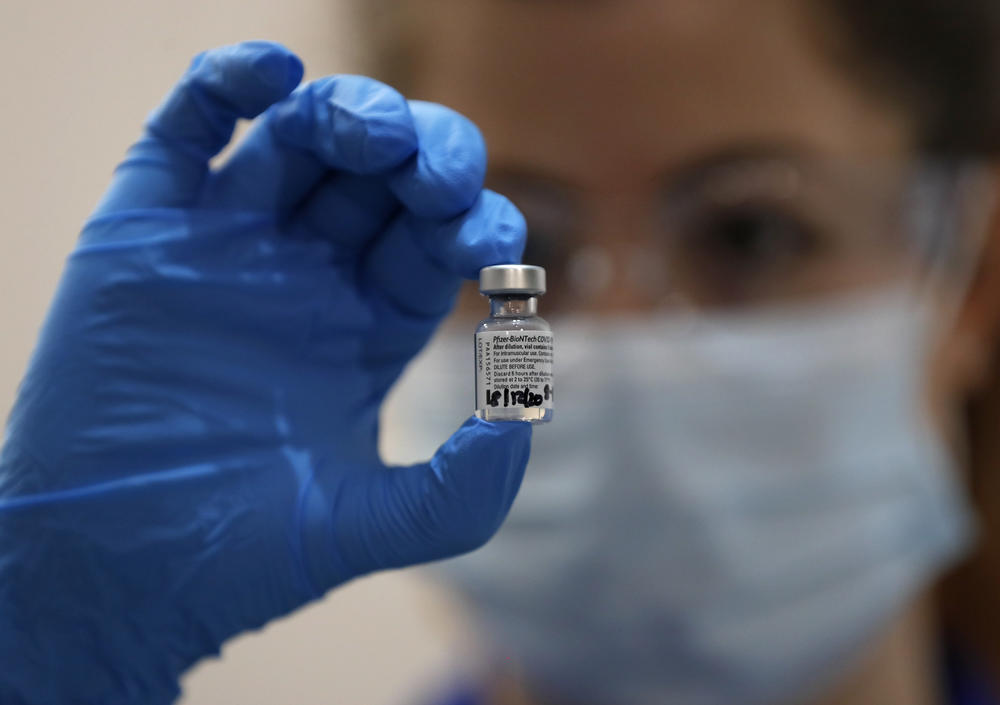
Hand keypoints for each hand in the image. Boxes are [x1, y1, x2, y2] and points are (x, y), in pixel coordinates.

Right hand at [0, 41, 530, 704]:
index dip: (475, 223)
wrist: (119, 571)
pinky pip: (186, 131)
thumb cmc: (245, 554)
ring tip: (371, 131)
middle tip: (437, 173)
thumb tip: (529, 409)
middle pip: (381, 178)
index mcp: (367, 327)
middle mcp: (307, 276)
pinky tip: (273, 72)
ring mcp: (228, 246)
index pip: (436, 242)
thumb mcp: (374, 524)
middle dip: (423, 157)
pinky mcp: (147, 231)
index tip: (492, 239)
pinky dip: (224, 84)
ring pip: (297, 141)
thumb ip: (467, 485)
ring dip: (346, 113)